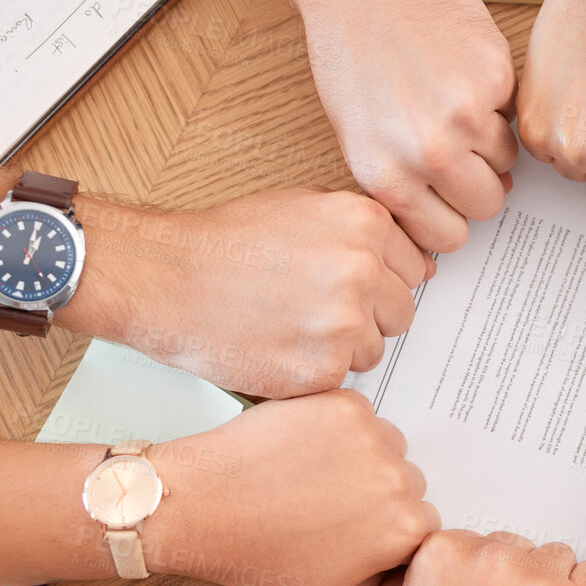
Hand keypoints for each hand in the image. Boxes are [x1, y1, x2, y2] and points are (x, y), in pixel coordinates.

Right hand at [72, 188, 428, 398]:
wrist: (164, 278)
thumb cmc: (224, 243)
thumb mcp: (303, 206)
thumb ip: (364, 231)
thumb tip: (420, 264)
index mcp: (365, 223)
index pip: (415, 269)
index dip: (380, 282)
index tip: (347, 285)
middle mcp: (363, 269)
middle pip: (401, 312)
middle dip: (366, 316)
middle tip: (312, 309)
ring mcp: (344, 322)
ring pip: (374, 349)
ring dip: (342, 347)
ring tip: (290, 326)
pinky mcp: (322, 369)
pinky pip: (343, 379)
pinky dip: (315, 372)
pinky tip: (279, 347)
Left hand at [144, 389, 438, 585]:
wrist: (204, 507)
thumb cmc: (256, 560)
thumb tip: (400, 577)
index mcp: (404, 530)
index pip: (420, 524)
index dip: (386, 530)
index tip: (355, 530)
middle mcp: (398, 479)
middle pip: (408, 481)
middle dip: (376, 492)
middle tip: (329, 504)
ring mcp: (371, 435)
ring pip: (386, 444)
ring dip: (362, 456)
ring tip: (314, 477)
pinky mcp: (342, 403)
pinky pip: (359, 413)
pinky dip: (338, 427)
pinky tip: (304, 452)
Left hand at [296, 0, 519, 252]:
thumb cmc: (350, 54)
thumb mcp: (359, 138)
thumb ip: (405, 183)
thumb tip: (450, 216)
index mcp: (387, 176)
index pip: (448, 237)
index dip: (454, 217)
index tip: (451, 200)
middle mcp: (427, 152)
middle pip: (487, 204)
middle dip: (480, 184)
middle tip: (463, 155)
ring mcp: (465, 114)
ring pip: (507, 160)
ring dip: (490, 140)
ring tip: (457, 106)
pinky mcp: (494, 77)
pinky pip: (513, 111)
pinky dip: (497, 98)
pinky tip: (463, 73)